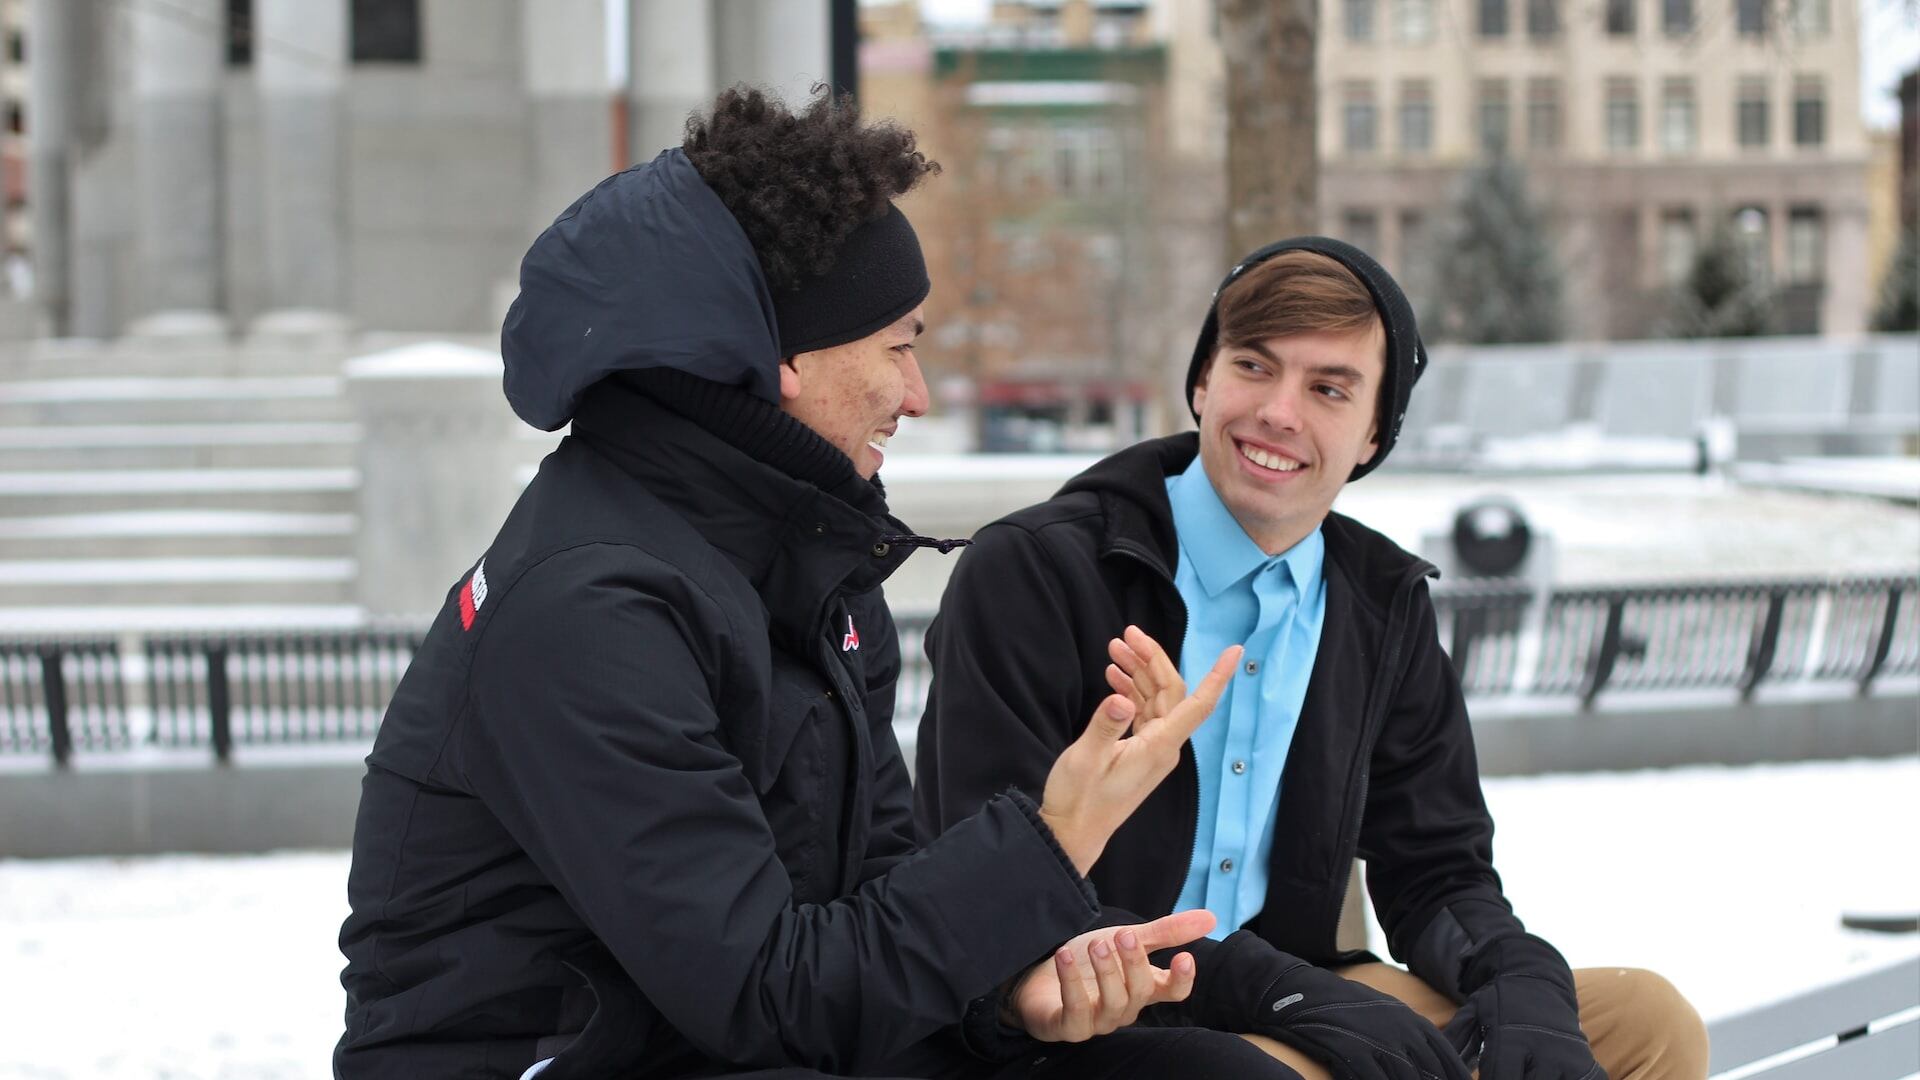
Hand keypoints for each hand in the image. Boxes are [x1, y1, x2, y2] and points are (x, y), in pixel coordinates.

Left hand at [1009, 909, 1215, 1042]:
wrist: (1039, 977)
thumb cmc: (1089, 962)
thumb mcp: (1125, 940)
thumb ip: (1165, 932)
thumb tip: (1211, 917)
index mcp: (1143, 989)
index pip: (1173, 992)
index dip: (1182, 980)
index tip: (1185, 957)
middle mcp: (1124, 1009)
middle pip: (1141, 992)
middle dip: (1134, 963)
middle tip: (1123, 936)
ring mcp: (1097, 1022)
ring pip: (1112, 1003)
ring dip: (1106, 972)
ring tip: (1096, 944)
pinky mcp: (1068, 1027)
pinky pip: (1075, 1011)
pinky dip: (1071, 982)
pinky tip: (1065, 957)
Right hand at [1039, 627, 1240, 874]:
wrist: (1072, 832)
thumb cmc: (1079, 799)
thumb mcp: (1086, 758)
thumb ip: (1105, 725)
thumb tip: (1122, 696)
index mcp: (1159, 747)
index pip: (1198, 704)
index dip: (1218, 676)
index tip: (1235, 651)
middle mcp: (1163, 746)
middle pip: (1171, 691)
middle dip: (1152, 659)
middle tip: (1126, 633)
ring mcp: (1153, 749)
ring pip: (1156, 699)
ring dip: (1138, 672)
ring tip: (1114, 648)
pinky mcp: (1139, 751)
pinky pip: (1144, 712)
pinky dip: (1131, 690)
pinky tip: (1113, 676)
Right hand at [1222, 939, 1470, 1079]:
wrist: (1298, 990)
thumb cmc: (1343, 1007)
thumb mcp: (1386, 1014)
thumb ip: (1412, 1037)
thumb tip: (1436, 1065)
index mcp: (1414, 1022)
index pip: (1450, 1062)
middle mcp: (1401, 1031)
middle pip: (1432, 1076)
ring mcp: (1376, 1042)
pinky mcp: (1350, 1052)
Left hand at [1442, 974, 1603, 1079]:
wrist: (1538, 983)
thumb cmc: (1500, 1005)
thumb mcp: (1473, 1014)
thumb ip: (1455, 1040)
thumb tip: (1437, 1063)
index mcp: (1513, 1039)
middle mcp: (1546, 1051)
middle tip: (1503, 1075)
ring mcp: (1571, 1061)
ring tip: (1522, 1073)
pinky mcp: (1590, 1068)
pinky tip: (1546, 1078)